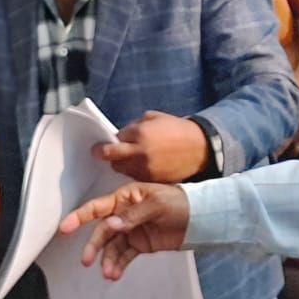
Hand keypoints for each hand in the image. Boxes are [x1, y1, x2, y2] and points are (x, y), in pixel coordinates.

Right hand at [57, 182, 190, 279]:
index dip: (80, 217)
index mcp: (126, 197)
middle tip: (87, 261)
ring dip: (107, 260)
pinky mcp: (139, 245)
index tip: (65, 227)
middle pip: (102, 231)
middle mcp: (124, 214)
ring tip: (109, 273)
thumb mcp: (158, 203)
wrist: (199, 218)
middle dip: (94, 246)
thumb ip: (134, 215)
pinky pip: (124, 256)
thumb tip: (112, 224)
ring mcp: (131, 230)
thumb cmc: (179, 202)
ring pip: (111, 247)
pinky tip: (114, 274)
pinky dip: (118, 265)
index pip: (98, 207)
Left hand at [93, 111, 207, 181]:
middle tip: (110, 154)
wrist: (200, 148)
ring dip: (122, 165)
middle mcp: (140, 153)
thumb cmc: (177, 129)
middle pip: (112, 159)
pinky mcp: (153, 180)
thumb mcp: (153, 118)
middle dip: (109, 156)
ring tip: (131, 159)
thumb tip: (120, 136)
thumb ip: (134, 127)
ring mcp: (146, 169)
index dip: (104, 145)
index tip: (98, 148)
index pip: (111, 142)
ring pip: (121, 170)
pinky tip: (142, 167)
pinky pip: (135, 178)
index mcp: (140, 133)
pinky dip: (134, 173)